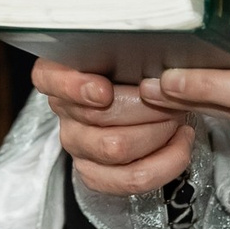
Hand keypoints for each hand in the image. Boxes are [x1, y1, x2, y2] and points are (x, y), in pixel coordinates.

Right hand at [36, 61, 192, 195]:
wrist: (144, 103)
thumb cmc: (134, 70)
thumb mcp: (128, 50)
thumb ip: (128, 49)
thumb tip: (152, 59)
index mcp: (60, 73)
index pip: (50, 78)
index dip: (75, 88)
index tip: (104, 92)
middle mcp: (64, 110)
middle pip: (99, 117)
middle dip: (148, 108)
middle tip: (173, 98)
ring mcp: (77, 144)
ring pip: (117, 148)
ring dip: (160, 133)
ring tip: (179, 118)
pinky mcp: (94, 173)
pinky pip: (131, 178)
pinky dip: (165, 162)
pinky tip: (179, 143)